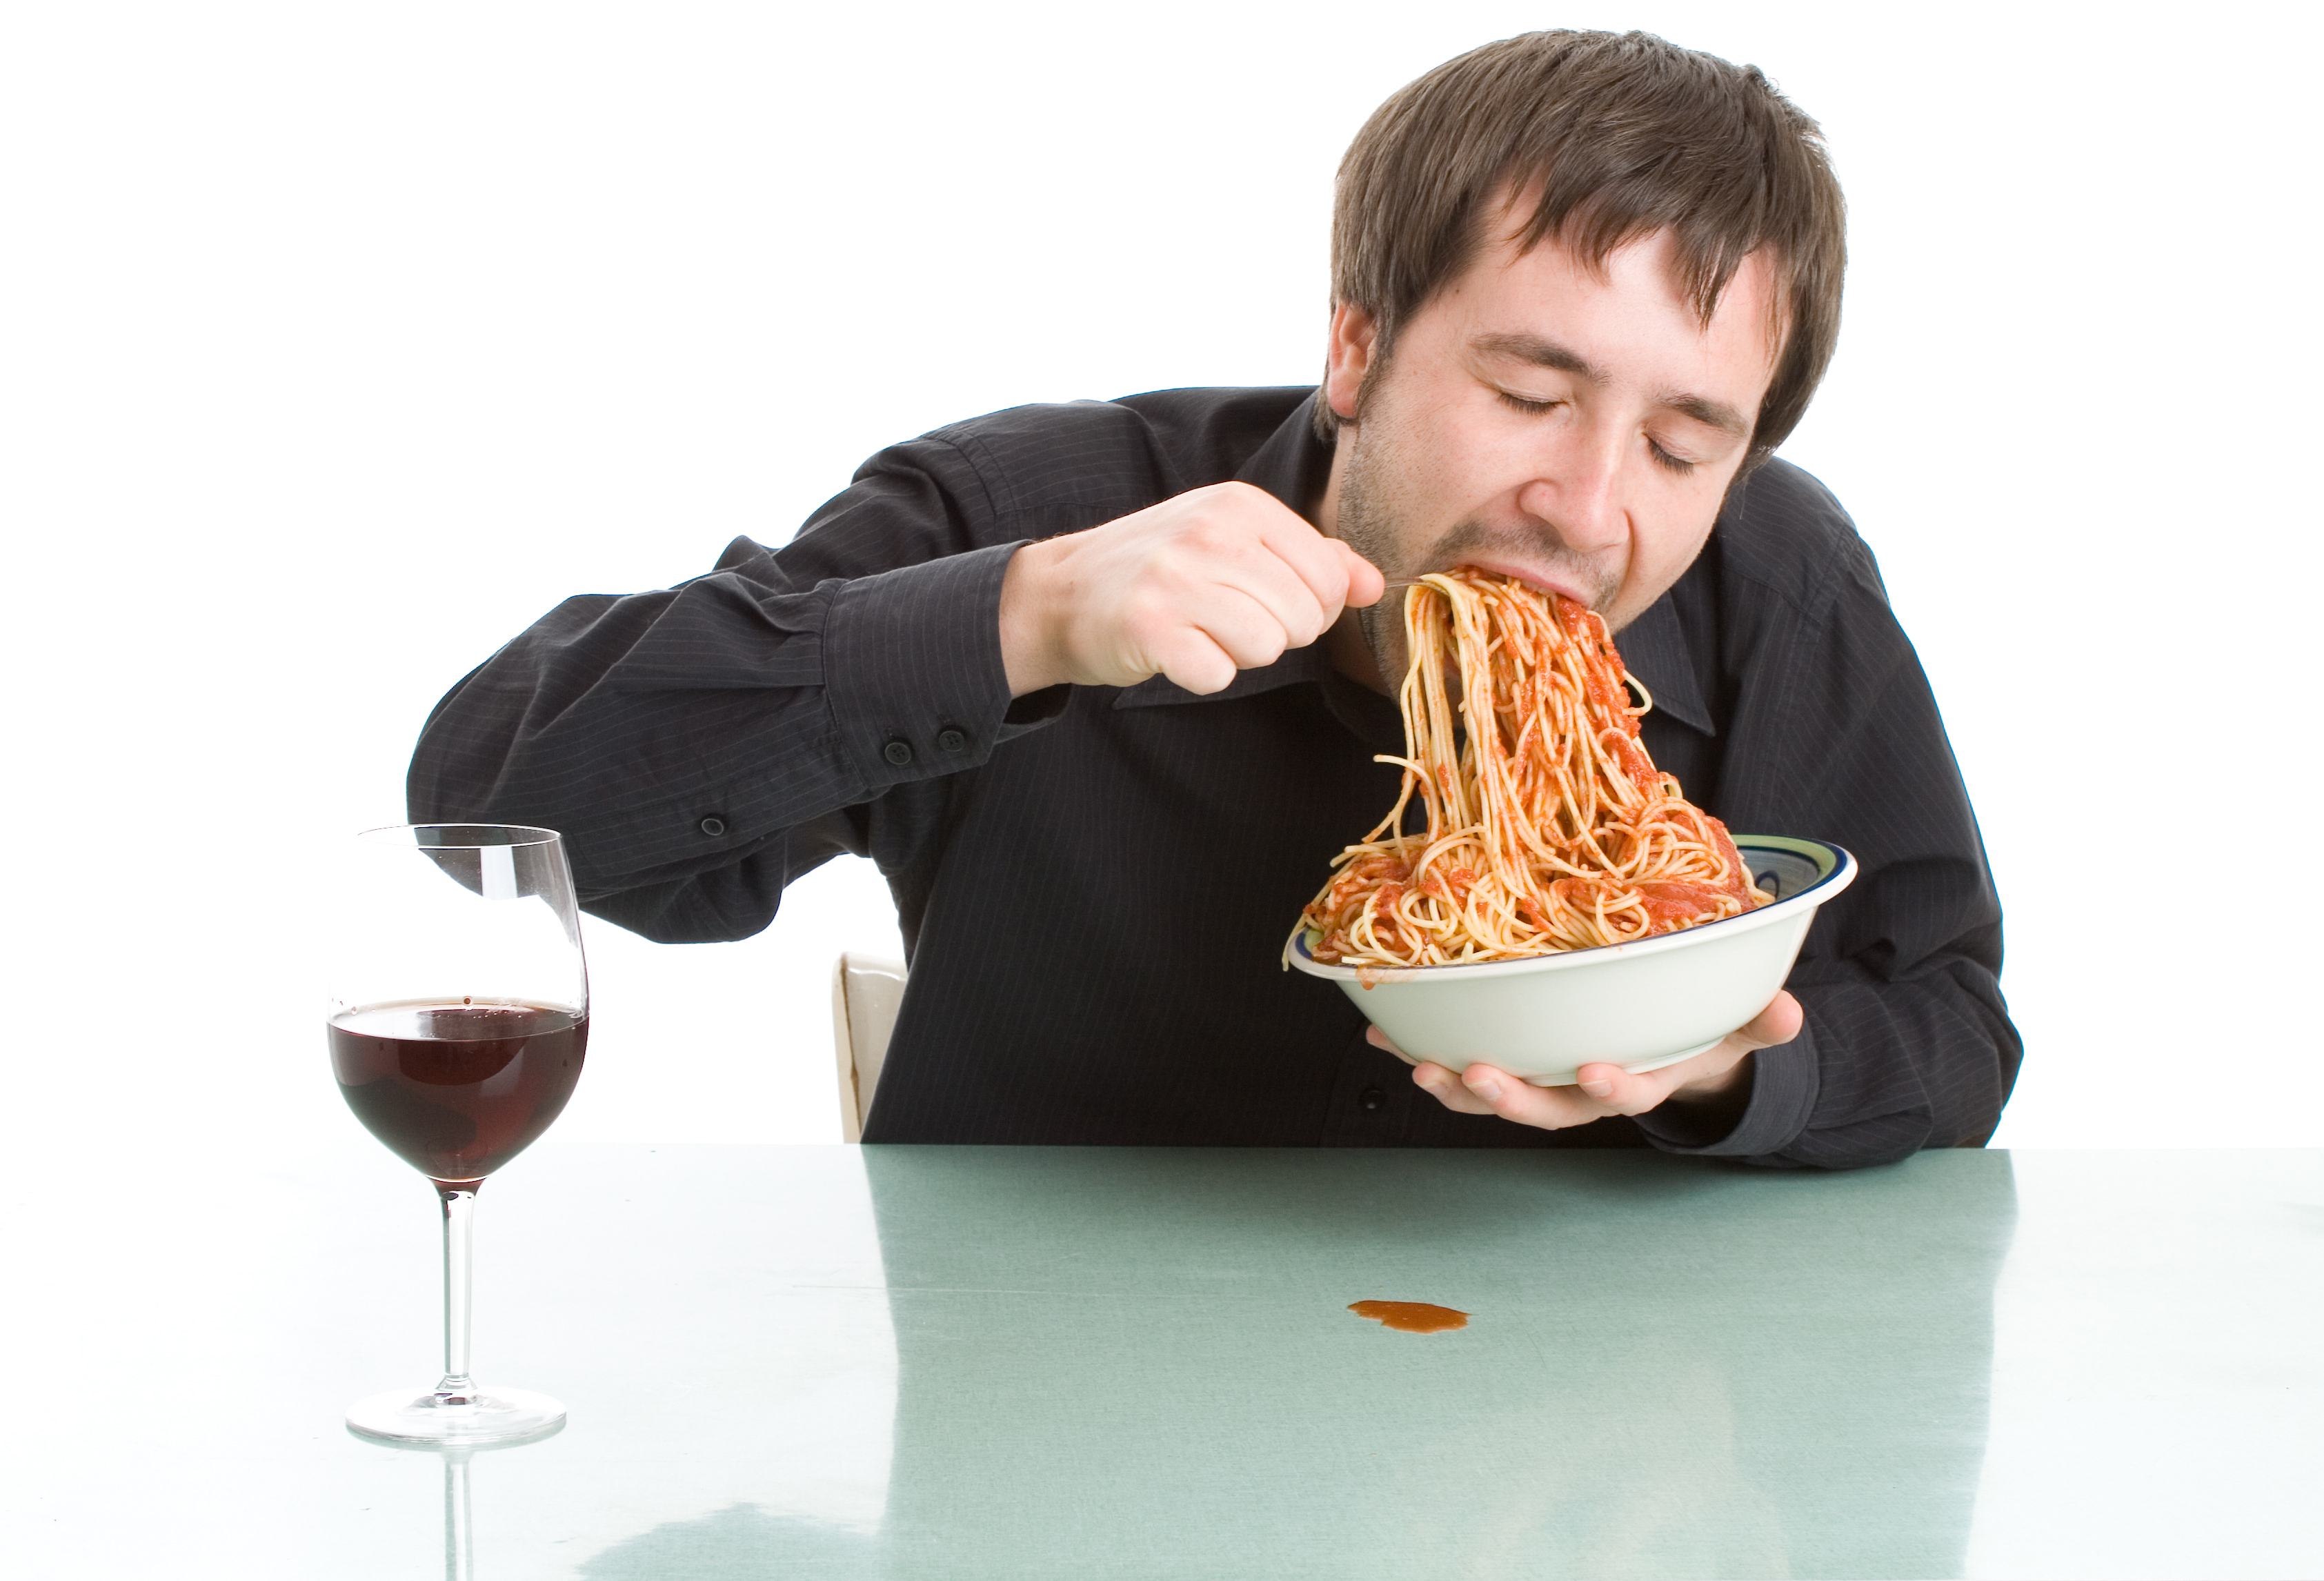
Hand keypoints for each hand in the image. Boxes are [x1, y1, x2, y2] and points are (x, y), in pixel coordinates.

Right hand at [998, 482, 1385, 695]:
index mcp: (1242, 504)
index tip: (1266, 604)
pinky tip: (1176, 651)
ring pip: (1266, 648)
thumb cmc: (1164, 569)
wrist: (1065, 592)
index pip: (1328, 578)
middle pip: (1302, 618)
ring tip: (1201, 632)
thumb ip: (1314, 559)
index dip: (1311, 610)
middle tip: (1225, 620)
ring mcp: (1176, 577)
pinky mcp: (1148, 627)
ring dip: (1238, 655)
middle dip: (1275, 635)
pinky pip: (1218, 675)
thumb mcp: (1238, 542)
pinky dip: (1202, 675)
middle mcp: (1210, 532)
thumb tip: (1374, 585)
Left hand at [1373, 990, 1802, 1131]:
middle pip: (1543, 1106)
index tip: (1595, 1070)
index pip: (1623, 1092)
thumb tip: (1790, 1013)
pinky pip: (1459, 1061)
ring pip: (1495, 1095)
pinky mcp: (1508, 1060)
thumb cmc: (1699, 1030)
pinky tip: (1384, 1035)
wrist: (1662, 1046)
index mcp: (1637, 1078)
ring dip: (1454, 1085)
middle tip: (1477, 1074)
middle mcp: (1582, 1089)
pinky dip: (1421, 1048)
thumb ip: (1758, 1022)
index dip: (1610, 1086)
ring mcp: (1542, 1079)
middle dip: (1508, 1096)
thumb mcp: (1735, 1026)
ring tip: (1419, 1065)